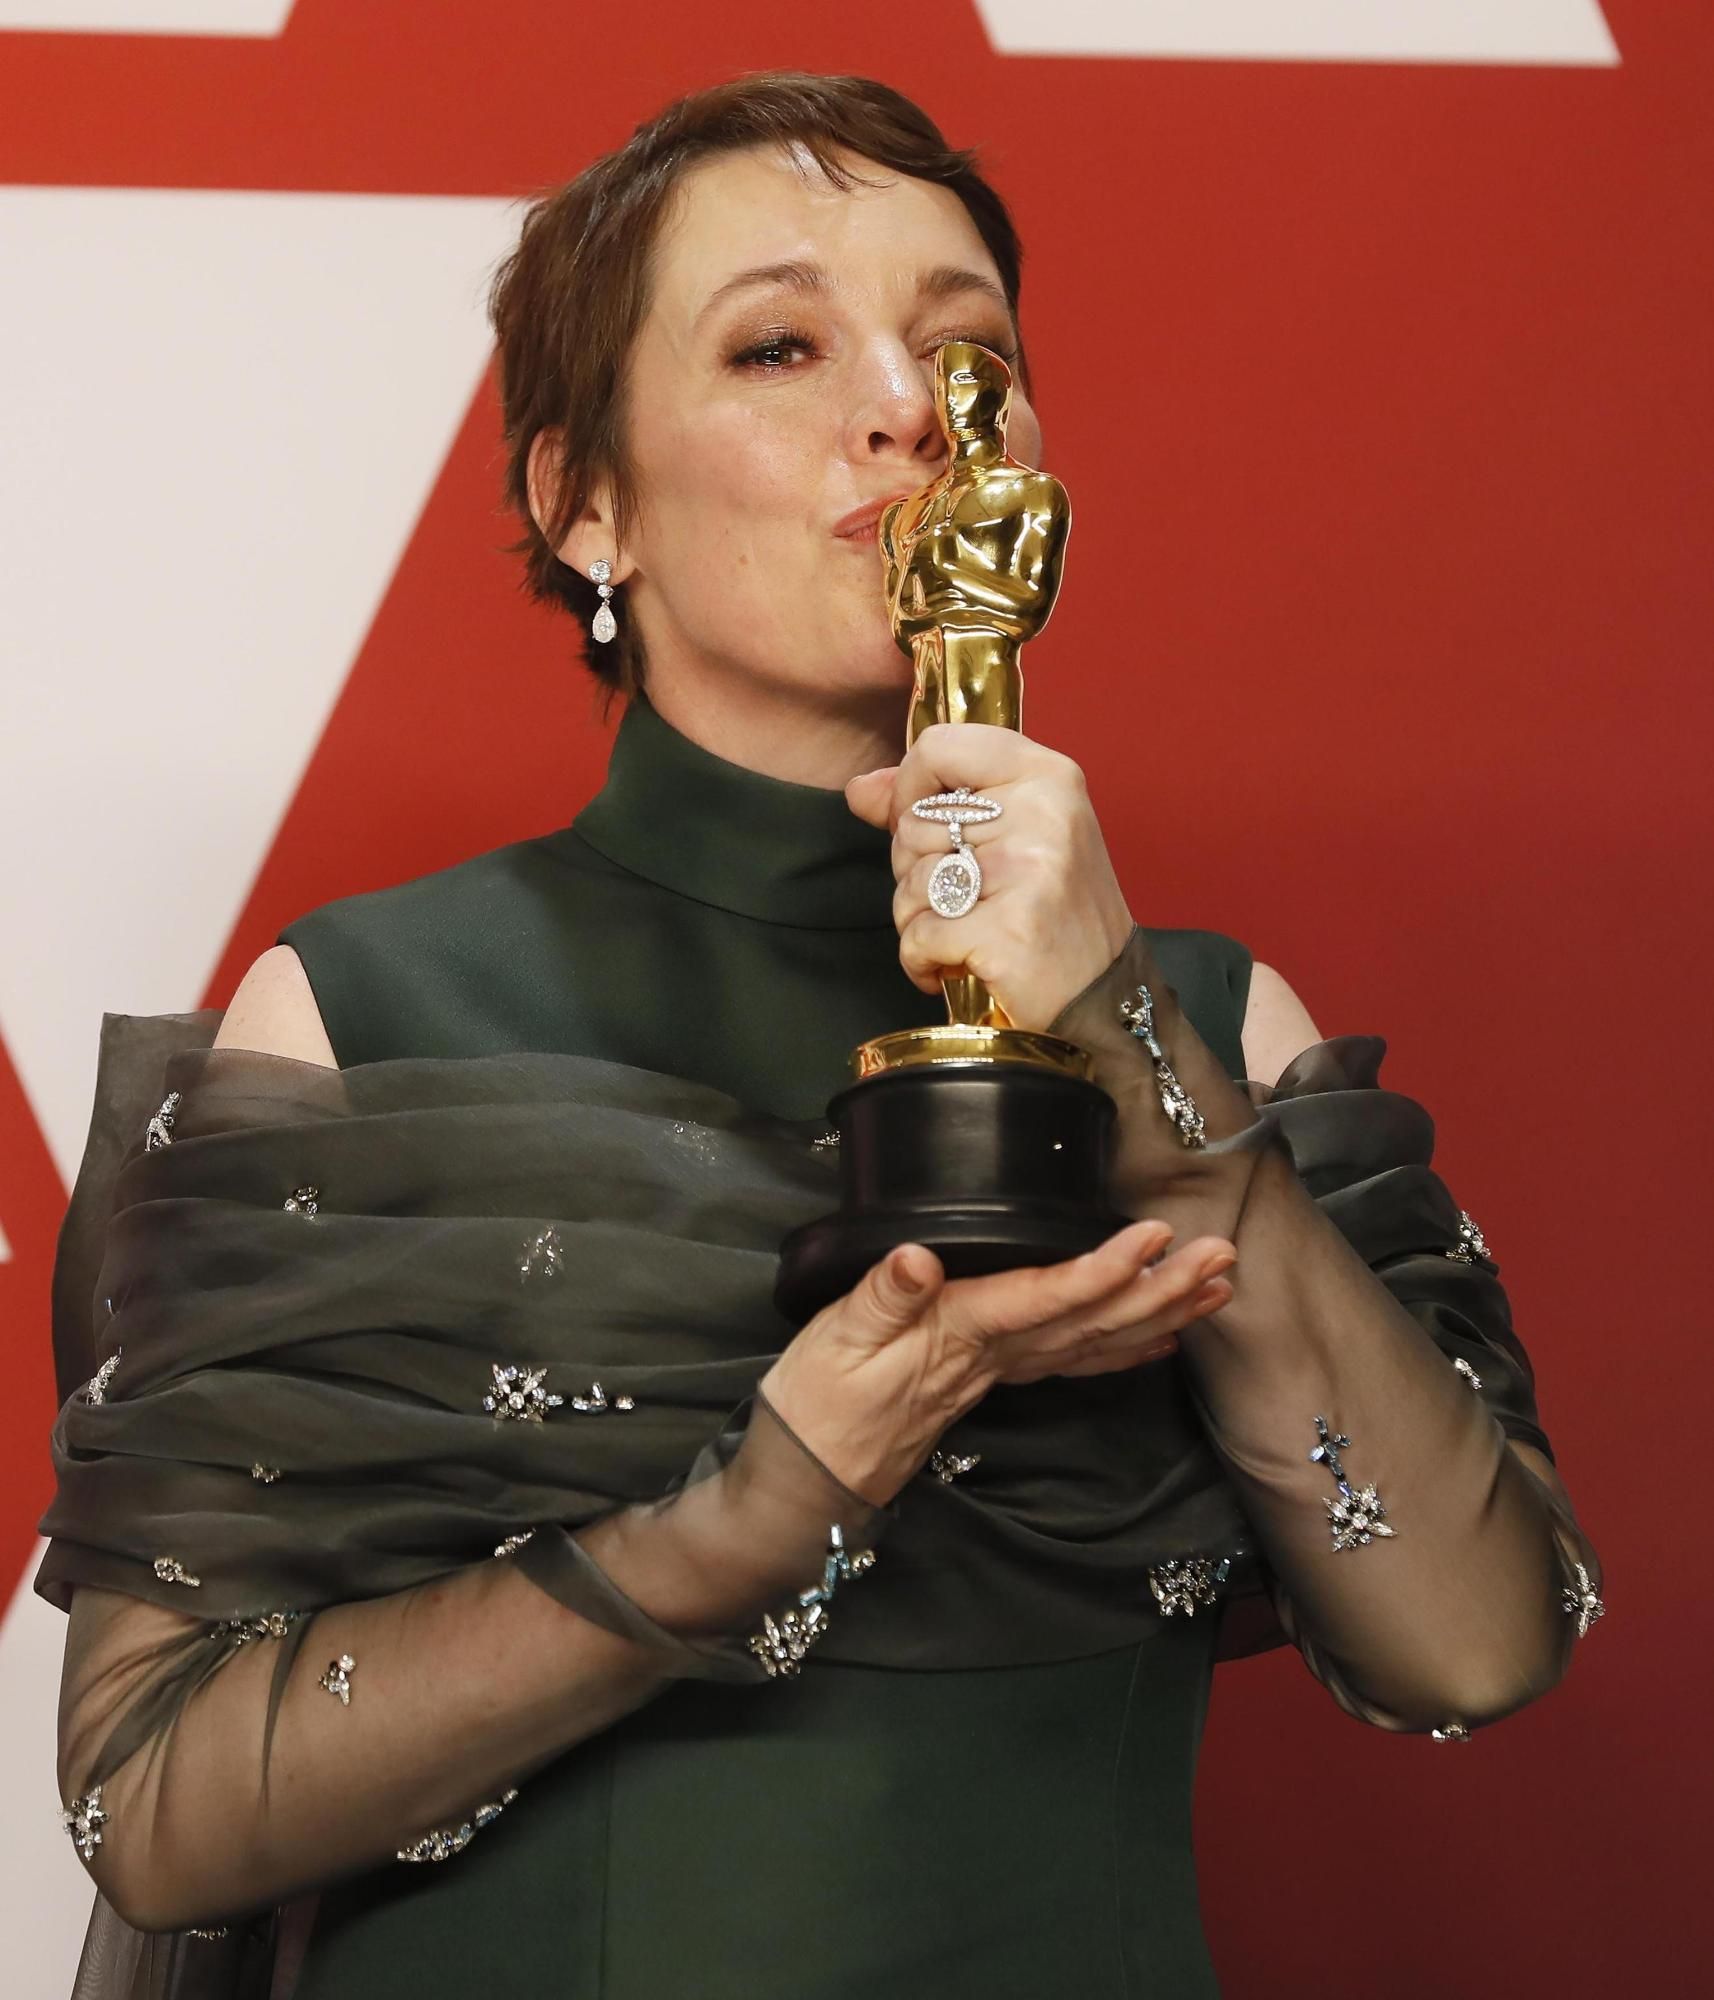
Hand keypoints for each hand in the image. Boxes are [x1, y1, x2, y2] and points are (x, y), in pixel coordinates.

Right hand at [758, 1223, 1236, 1506]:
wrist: (805, 1482)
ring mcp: (1001, 1373)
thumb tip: (918, 1257)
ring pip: (1097, 1342)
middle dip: (1161, 1288)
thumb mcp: (831, 1342)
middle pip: (1093, 1323)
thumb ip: (880, 1300)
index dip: (1101, 1270)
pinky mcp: (994, 1378)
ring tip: (1218, 1283)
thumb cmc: (814, 1407)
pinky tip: (1163, 1332)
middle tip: (1223, 1255)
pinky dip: (1126, 1345)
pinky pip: (1075, 1361)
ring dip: (1161, 1311)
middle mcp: (994, 1356)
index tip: (1153, 1236)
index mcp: (958, 1335)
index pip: (1043, 1300)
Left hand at [844, 723, 1133, 1031]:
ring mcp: (1027, 872)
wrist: (1106, 999)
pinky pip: (918, 936)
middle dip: (915, 869)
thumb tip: (860, 789)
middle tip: (963, 898)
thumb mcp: (1015, 836)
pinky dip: (921, 961)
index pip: (939, 746)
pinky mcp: (1007, 932)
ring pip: (910, 882)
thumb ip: (935, 801)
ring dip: (918, 919)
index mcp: (1047, 776)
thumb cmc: (1056, 913)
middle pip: (914, 822)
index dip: (910, 788)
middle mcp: (1042, 813)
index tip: (924, 823)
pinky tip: (954, 966)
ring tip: (963, 933)